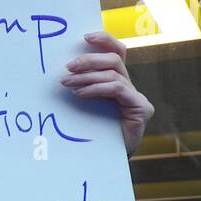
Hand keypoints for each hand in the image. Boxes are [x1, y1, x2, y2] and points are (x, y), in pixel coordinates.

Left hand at [59, 29, 153, 156]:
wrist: (103, 163)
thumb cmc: (89, 135)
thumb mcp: (81, 106)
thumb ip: (79, 87)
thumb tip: (59, 71)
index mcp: (117, 82)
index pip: (116, 52)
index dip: (104, 40)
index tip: (84, 37)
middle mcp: (130, 87)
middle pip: (115, 59)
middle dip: (89, 59)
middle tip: (68, 67)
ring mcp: (137, 98)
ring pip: (114, 73)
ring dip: (87, 77)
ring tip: (67, 83)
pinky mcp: (141, 109)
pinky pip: (118, 89)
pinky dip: (97, 89)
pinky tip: (81, 95)